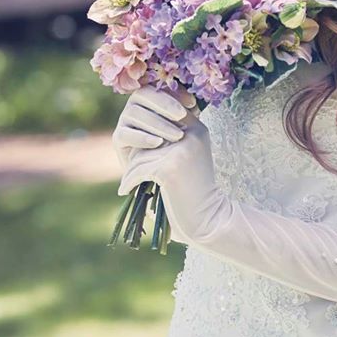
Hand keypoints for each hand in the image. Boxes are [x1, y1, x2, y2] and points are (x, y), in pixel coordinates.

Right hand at [112, 84, 194, 180]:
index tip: (193, 104)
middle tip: (182, 116)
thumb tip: (193, 103)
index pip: (158, 86)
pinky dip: (143, 138)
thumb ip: (185, 112)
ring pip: (136, 114)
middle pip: (144, 95)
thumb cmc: (172, 141)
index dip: (175, 93)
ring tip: (177, 135)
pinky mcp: (118, 138)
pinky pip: (126, 134)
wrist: (156, 169)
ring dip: (158, 123)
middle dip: (165, 104)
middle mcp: (133, 104)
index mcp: (149, 96)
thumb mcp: (181, 125)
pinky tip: (158, 143)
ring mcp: (123, 120)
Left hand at [114, 86, 227, 242]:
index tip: (143, 154)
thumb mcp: (189, 157)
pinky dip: (129, 182)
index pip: (162, 117)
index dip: (148, 133)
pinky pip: (137, 170)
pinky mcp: (169, 169)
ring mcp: (180, 150)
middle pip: (148, 134)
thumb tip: (137, 127)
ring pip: (141, 154)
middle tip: (132, 170)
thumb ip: (170, 139)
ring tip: (130, 182)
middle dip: (137, 154)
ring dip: (131, 170)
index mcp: (197, 129)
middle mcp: (191, 135)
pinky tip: (126, 190)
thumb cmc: (196, 190)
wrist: (210, 219)